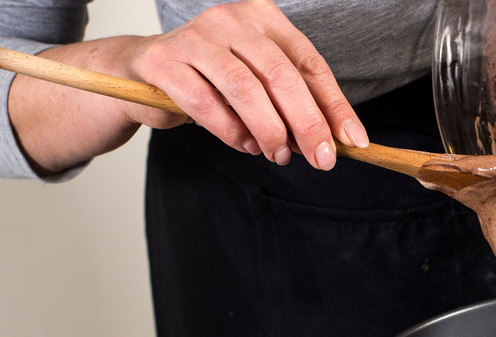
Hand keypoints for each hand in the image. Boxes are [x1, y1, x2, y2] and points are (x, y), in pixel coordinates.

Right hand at [123, 0, 366, 169]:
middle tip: (322, 159)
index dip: (335, 105)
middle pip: (281, 75)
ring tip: (278, 154)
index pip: (309, 63)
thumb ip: (291, 104)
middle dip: (307, 123)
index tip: (353, 141)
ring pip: (245, 88)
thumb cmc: (211, 79)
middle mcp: (230, 20)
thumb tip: (330, 140)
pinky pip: (206, 104)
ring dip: (269, 130)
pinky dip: (232, 132)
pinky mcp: (164, 62)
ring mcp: (194, 38)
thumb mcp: (259, 83)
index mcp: (262, 18)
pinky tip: (245, 145)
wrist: (142, 71)